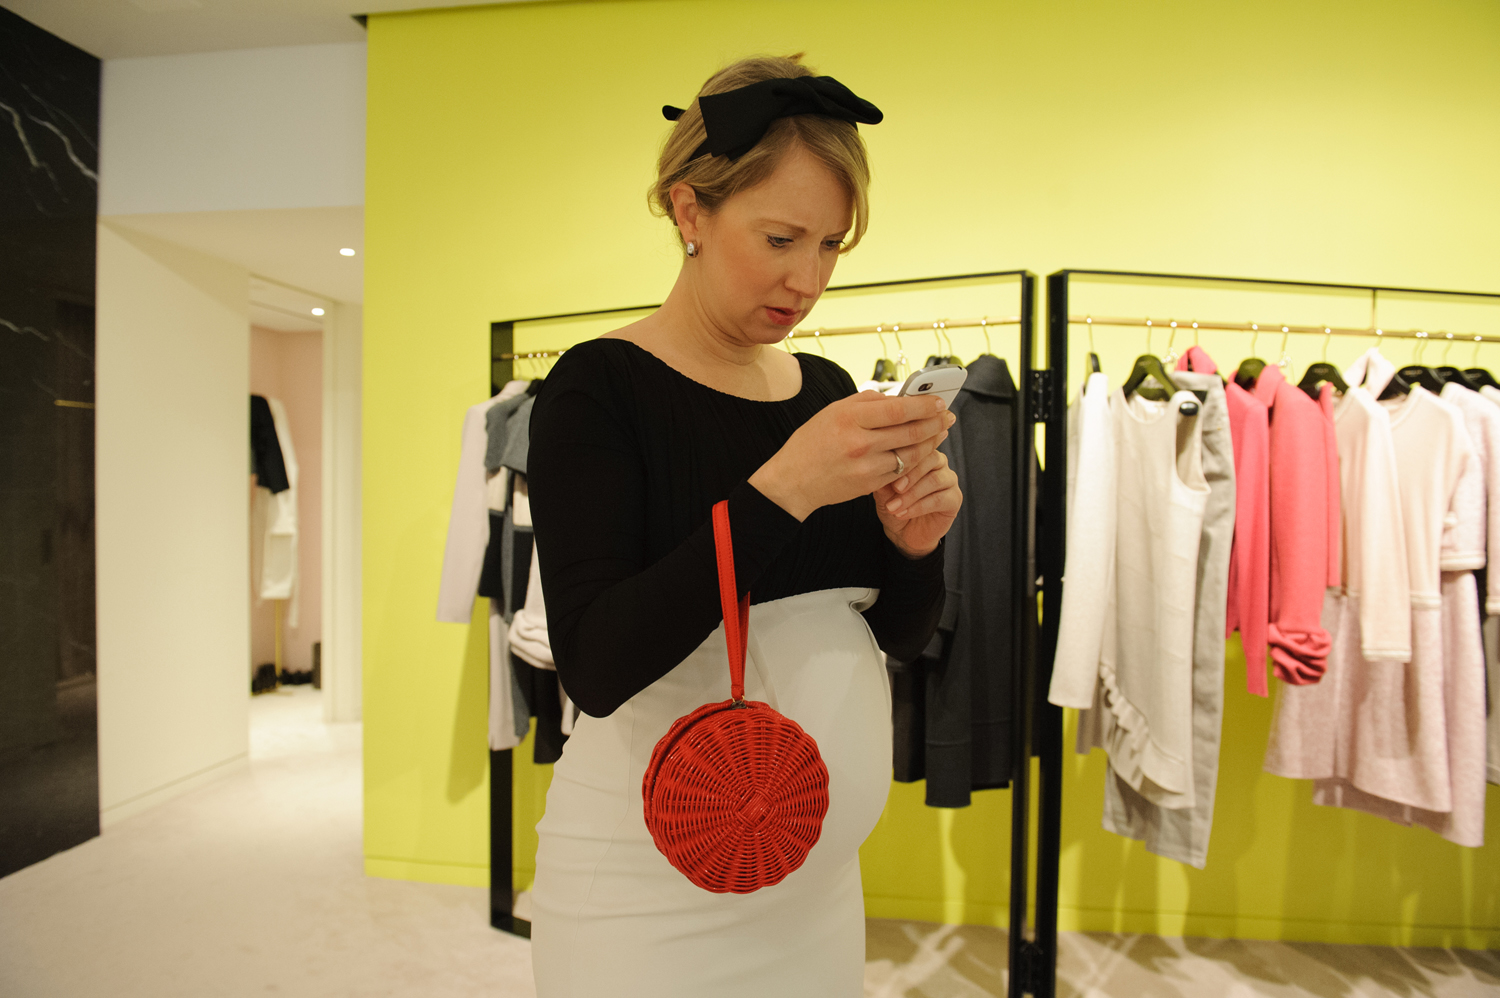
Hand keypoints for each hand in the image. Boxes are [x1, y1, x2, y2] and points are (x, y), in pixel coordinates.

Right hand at [749, 391, 950, 520]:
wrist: (793, 481)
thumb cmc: (812, 442)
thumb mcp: (833, 412)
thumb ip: (866, 402)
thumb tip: (899, 397)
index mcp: (849, 417)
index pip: (897, 409)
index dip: (923, 405)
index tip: (939, 401)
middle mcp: (859, 442)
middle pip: (909, 431)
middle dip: (934, 422)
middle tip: (947, 416)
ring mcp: (865, 466)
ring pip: (910, 453)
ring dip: (930, 442)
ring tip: (940, 432)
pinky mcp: (869, 484)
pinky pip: (901, 471)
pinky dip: (914, 460)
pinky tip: (921, 451)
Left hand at [873, 435, 961, 557]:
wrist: (903, 532)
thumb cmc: (893, 504)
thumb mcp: (882, 490)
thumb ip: (884, 477)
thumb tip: (878, 465)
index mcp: (921, 452)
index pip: (916, 445)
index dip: (902, 457)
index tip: (884, 469)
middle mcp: (938, 462)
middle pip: (929, 459)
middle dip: (909, 475)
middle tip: (894, 489)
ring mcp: (949, 479)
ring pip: (934, 480)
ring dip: (912, 495)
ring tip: (894, 507)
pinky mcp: (954, 499)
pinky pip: (939, 499)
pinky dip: (919, 507)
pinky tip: (903, 513)